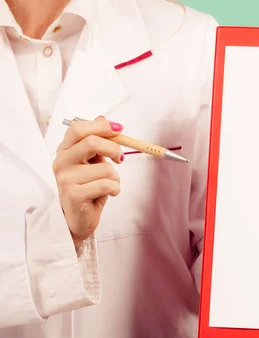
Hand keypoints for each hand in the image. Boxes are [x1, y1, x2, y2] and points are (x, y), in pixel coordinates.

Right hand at [53, 116, 123, 244]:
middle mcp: (61, 162)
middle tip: (120, 158)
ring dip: (115, 177)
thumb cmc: (88, 187)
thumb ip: (97, 141)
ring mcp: (65, 179)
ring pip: (104, 168)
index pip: (78, 128)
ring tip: (110, 184)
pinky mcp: (74, 195)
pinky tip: (109, 193)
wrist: (79, 218)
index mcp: (65, 150)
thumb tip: (103, 119)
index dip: (101, 126)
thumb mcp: (93, 161)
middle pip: (91, 143)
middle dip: (113, 148)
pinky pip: (106, 185)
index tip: (119, 129)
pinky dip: (115, 188)